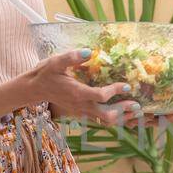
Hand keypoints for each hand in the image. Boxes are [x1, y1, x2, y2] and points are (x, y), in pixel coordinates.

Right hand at [26, 49, 142, 125]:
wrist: (35, 89)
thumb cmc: (46, 73)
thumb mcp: (55, 62)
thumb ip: (71, 57)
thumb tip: (88, 52)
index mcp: (76, 92)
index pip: (99, 96)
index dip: (114, 92)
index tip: (126, 85)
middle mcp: (80, 105)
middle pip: (106, 115)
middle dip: (123, 111)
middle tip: (138, 105)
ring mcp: (81, 111)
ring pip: (104, 121)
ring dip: (122, 117)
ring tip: (136, 112)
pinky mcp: (82, 112)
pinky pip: (101, 119)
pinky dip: (115, 118)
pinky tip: (125, 113)